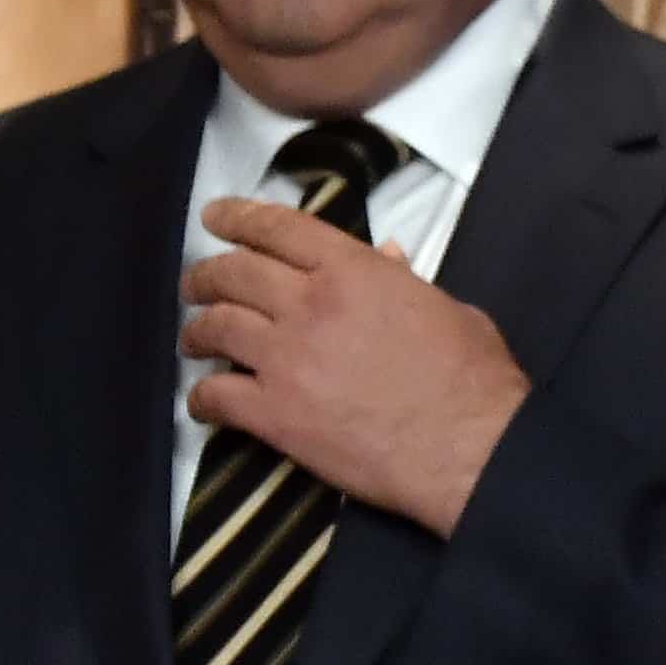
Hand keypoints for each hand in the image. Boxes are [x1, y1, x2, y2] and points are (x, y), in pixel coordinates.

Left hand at [186, 198, 530, 532]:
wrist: (470, 448)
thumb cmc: (471, 377)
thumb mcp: (445, 307)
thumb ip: (402, 279)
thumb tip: (385, 257)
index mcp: (353, 272)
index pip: (279, 229)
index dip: (239, 217)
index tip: (214, 216)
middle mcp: (309, 305)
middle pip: (233, 274)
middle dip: (205, 275)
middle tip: (195, 284)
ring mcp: (286, 359)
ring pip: (215, 327)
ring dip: (197, 331)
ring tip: (194, 340)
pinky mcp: (275, 414)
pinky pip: (215, 395)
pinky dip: (200, 397)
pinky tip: (202, 401)